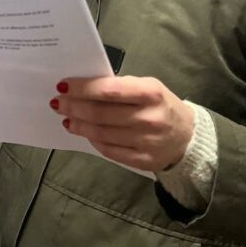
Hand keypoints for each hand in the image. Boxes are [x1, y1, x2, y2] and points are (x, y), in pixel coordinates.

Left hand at [51, 76, 193, 171]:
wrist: (187, 137)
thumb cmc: (161, 105)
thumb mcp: (147, 87)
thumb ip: (120, 86)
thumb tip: (84, 87)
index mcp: (150, 93)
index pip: (109, 90)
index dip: (82, 88)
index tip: (63, 86)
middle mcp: (149, 118)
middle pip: (100, 114)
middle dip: (74, 107)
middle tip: (58, 103)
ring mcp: (146, 142)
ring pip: (101, 133)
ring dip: (78, 124)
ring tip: (67, 118)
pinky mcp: (142, 161)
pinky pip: (109, 150)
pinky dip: (93, 140)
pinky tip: (85, 131)